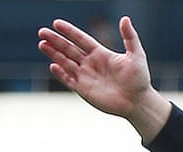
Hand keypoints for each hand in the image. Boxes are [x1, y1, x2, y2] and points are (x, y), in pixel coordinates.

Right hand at [38, 16, 171, 140]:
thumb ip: (130, 37)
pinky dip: (61, 74)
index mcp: (100, 53)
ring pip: (66, 63)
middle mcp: (91, 64)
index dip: (69, 32)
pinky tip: (53, 65)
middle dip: (55, 41)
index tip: (57, 23)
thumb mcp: (136, 55)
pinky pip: (69, 80)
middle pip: (69, 49)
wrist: (139, 102)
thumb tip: (125, 18)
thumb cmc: (140, 80)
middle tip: (42, 32)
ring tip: (42, 44)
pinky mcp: (85, 90)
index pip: (81, 39)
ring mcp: (87, 77)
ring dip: (54, 54)